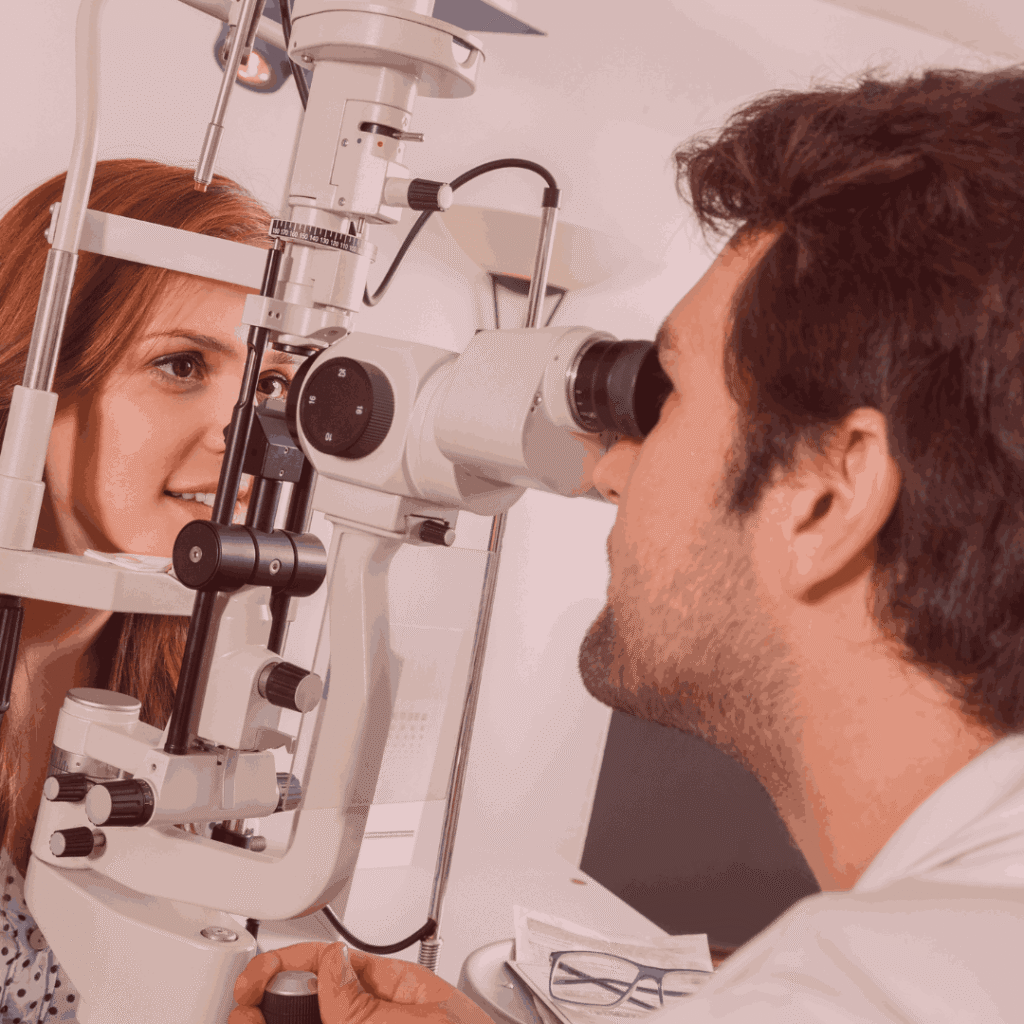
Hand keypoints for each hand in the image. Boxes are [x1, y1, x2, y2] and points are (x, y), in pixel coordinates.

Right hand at [228, 941, 496, 1023]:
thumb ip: (362, 999)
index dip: (282, 968)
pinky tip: (274, 1022)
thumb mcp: (416, 1020)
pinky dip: (300, 1023)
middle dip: (272, 1006)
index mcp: (397, 990)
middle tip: (241, 1015)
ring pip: (315, 1019)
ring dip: (277, 1019)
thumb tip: (325, 963)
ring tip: (249, 1019)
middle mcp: (381, 1015)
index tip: (248, 986)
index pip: (329, 964)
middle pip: (311, 1002)